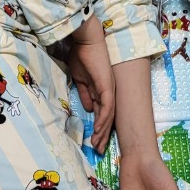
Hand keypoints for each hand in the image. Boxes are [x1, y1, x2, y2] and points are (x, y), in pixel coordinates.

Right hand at [67, 14, 114, 154]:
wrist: (85, 40)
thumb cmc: (82, 55)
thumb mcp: (80, 78)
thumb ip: (85, 93)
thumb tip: (88, 109)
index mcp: (102, 90)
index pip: (102, 113)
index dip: (98, 127)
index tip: (93, 140)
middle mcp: (109, 92)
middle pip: (108, 118)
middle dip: (102, 135)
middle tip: (97, 150)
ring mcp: (109, 89)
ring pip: (109, 116)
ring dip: (103, 132)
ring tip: (98, 145)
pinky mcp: (107, 86)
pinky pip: (107, 107)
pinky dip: (103, 120)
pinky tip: (99, 131)